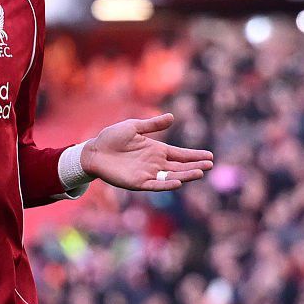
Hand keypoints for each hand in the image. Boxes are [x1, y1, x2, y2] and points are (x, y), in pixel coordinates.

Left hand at [81, 113, 213, 192]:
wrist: (93, 151)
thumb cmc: (111, 137)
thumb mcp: (134, 127)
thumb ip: (152, 125)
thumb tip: (172, 117)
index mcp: (156, 150)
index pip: (180, 154)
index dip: (194, 155)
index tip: (210, 156)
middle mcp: (155, 163)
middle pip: (179, 167)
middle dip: (195, 166)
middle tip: (209, 165)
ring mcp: (147, 173)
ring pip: (171, 177)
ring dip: (185, 176)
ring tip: (199, 173)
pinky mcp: (137, 182)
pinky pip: (154, 186)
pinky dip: (166, 185)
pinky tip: (178, 183)